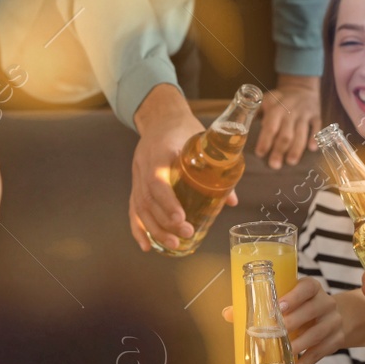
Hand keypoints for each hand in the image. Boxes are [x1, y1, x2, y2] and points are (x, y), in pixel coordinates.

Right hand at [130, 86, 236, 251]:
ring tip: (173, 244)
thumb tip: (231, 200)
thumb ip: (216, 169)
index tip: (181, 218)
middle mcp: (144, 164)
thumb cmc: (183, 129)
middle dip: (165, 221)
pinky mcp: (136, 183)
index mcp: (160, 151)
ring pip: (139, 206)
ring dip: (155, 229)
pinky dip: (139, 229)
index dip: (167, 201)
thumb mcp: (201, 140)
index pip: (158, 179)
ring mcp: (137, 174)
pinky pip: (133, 208)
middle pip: (148, 198)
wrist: (160, 117)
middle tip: (186, 234)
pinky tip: (147, 246)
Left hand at [255, 74, 319, 169]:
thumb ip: (254, 113)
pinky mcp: (316, 116)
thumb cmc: (280, 99)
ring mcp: (305, 114)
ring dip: (296, 149)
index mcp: (276, 108)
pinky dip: (314, 138)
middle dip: (279, 150)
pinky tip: (312, 149)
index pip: (270, 126)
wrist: (301, 87)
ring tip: (291, 162)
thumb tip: (240, 128)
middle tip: (274, 165)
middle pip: (285, 134)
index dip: (265, 140)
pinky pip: (317, 127)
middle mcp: (291, 111)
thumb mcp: (265, 100)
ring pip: (301, 133)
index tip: (260, 154)